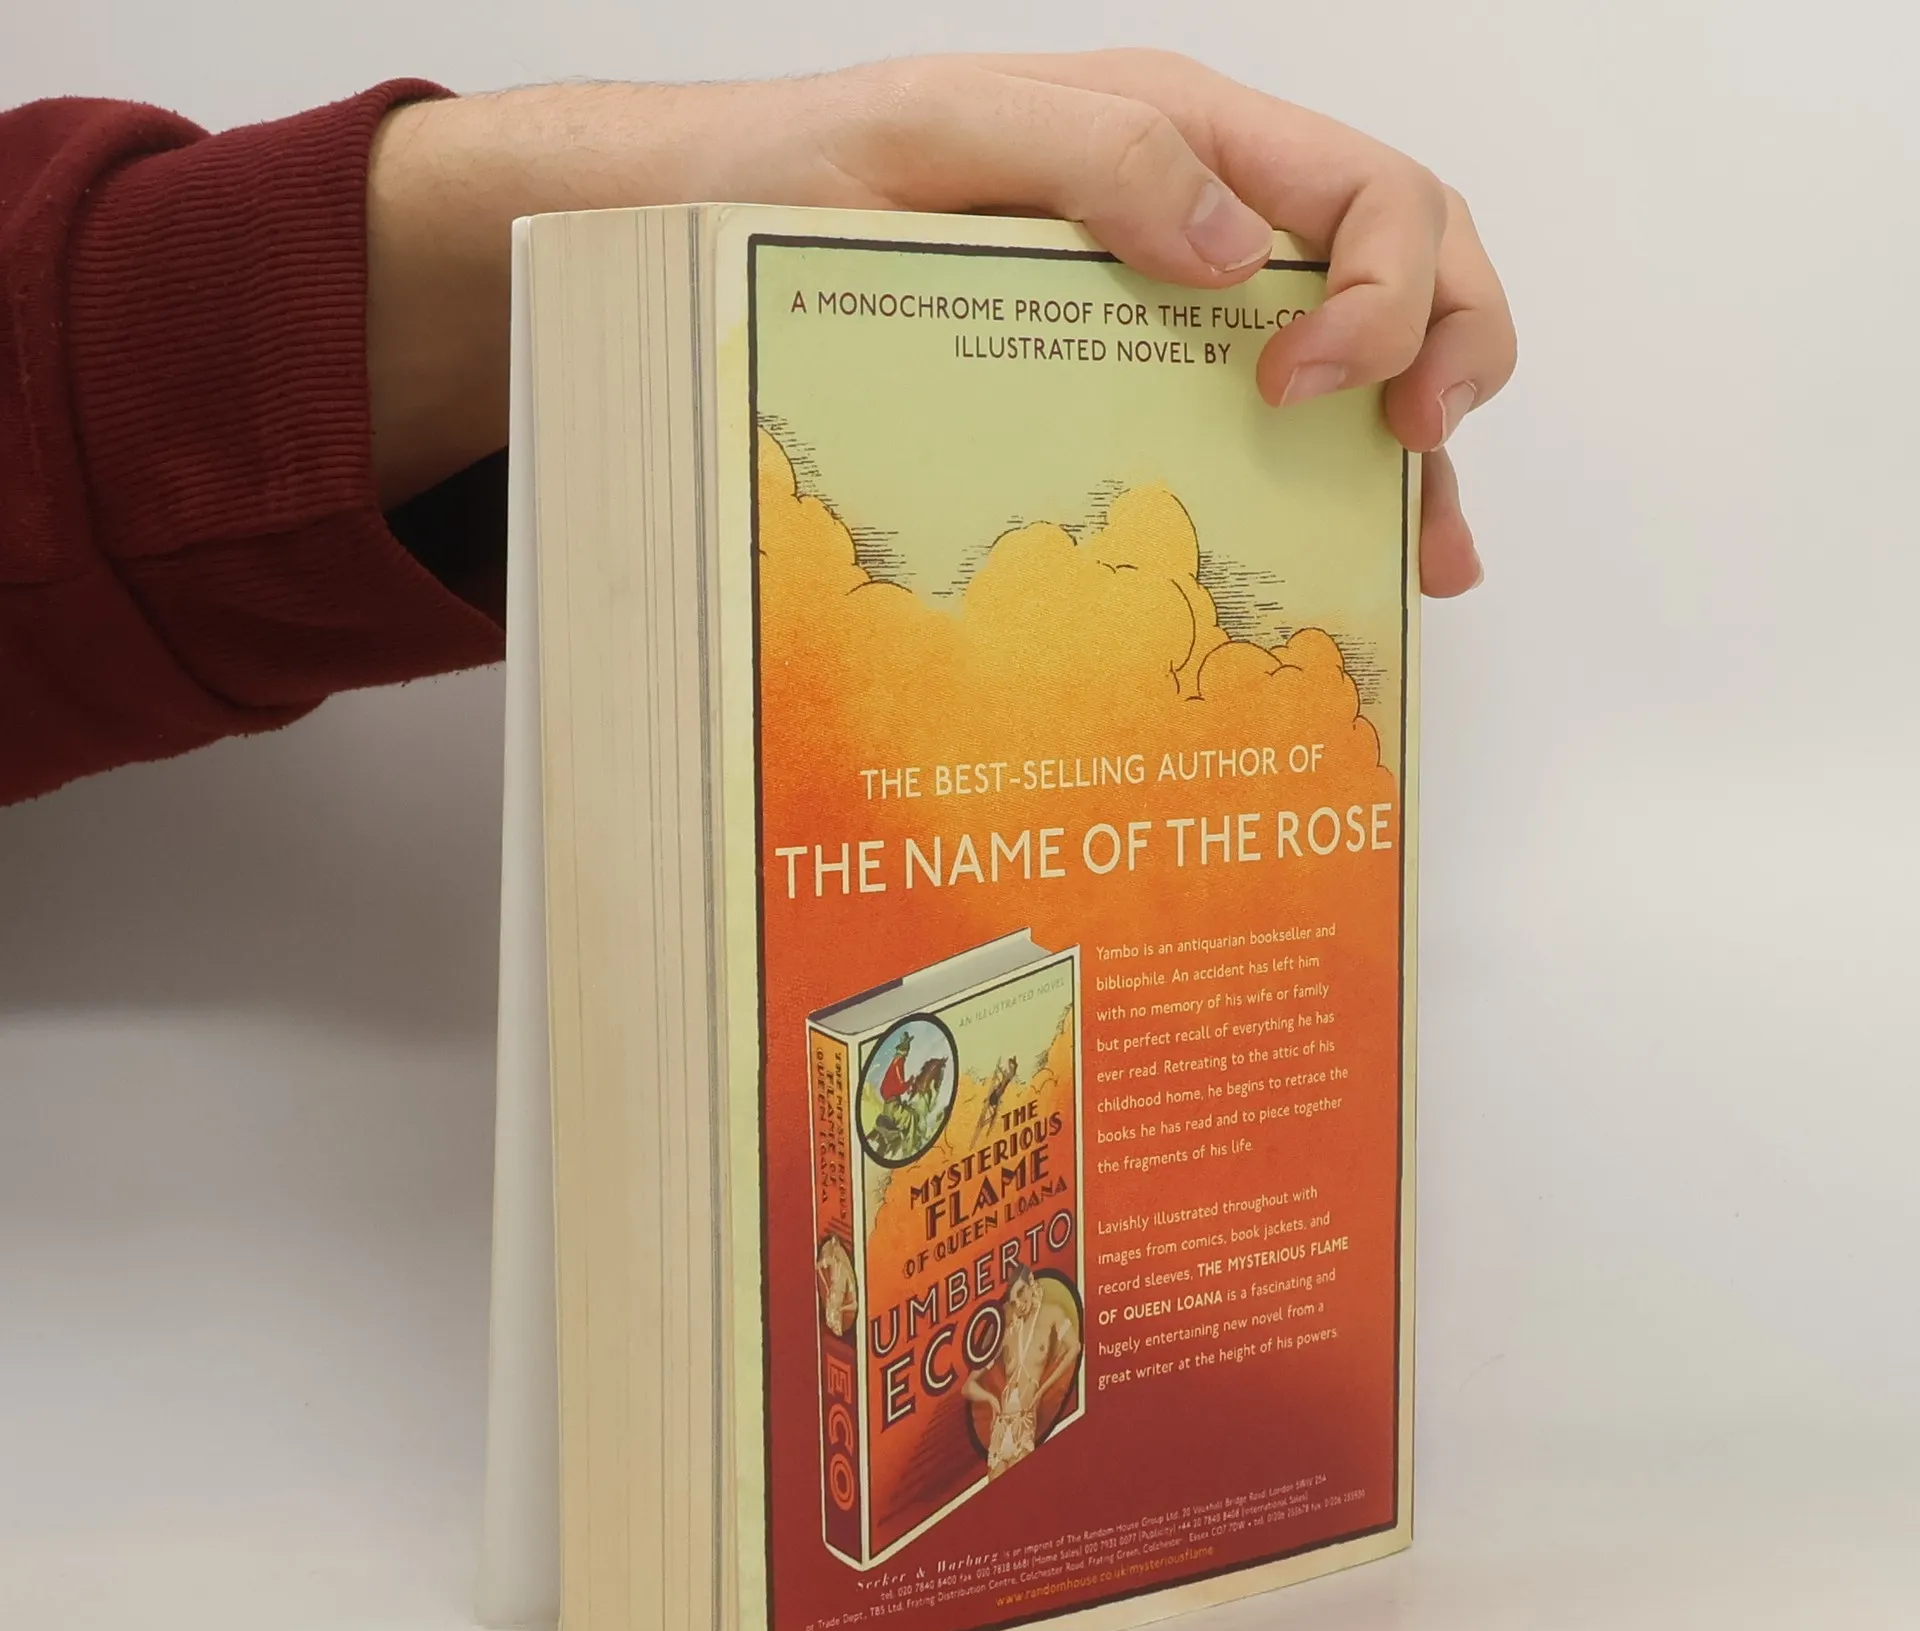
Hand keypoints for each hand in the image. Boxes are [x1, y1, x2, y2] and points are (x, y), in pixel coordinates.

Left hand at [368, 53, 1514, 593]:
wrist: (721, 229)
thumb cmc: (814, 170)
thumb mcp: (939, 133)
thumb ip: (1091, 157)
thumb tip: (1227, 248)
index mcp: (1185, 137)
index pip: (1367, 190)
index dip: (1383, 290)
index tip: (1305, 385)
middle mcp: (1209, 217)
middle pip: (1412, 255)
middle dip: (1450, 345)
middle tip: (1408, 444)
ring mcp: (1189, 306)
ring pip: (1373, 346)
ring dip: (1425, 435)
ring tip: (1424, 536)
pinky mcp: (1148, 378)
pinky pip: (1284, 419)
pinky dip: (1347, 481)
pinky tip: (1369, 548)